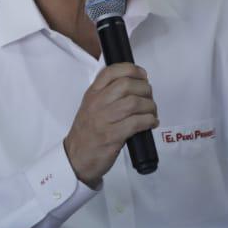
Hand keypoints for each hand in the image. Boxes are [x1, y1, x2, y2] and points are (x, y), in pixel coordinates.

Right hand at [64, 62, 158, 186]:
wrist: (75, 158)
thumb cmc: (87, 133)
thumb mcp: (90, 106)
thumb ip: (107, 94)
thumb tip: (135, 85)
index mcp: (92, 94)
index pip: (112, 71)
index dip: (132, 69)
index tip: (142, 75)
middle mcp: (97, 103)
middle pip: (127, 85)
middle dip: (145, 89)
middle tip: (149, 97)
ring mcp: (104, 120)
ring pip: (134, 103)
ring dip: (150, 106)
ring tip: (152, 112)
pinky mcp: (112, 136)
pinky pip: (137, 122)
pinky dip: (149, 121)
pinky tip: (151, 123)